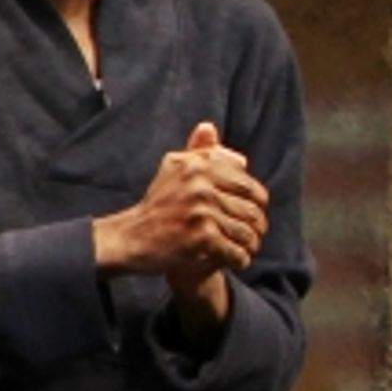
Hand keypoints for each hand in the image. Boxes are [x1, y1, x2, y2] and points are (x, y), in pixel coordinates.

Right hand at [93, 121, 267, 281]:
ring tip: (248, 250)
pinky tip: (238, 261)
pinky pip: (235, 251)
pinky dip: (241, 259)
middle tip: (257, 236)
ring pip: (246, 231)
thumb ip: (196, 151)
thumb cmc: (157, 205)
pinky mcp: (201, 237)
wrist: (132, 238)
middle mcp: (200, 184)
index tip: (256, 214)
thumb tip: (210, 128)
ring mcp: (201, 211)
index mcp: (198, 164)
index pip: (248, 185)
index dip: (258, 202)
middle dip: (258, 226)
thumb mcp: (172, 169)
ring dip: (252, 245)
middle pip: (250, 209)